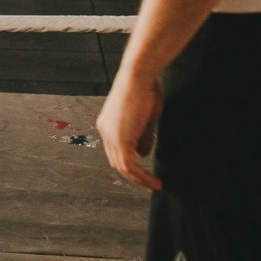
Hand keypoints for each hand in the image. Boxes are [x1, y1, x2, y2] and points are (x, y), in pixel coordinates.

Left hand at [97, 68, 163, 190]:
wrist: (139, 76)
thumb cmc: (145, 89)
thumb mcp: (145, 118)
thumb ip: (142, 137)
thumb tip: (142, 155)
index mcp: (108, 124)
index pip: (116, 150)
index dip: (130, 163)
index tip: (145, 171)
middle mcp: (105, 131)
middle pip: (117, 161)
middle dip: (134, 175)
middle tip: (150, 183)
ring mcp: (110, 136)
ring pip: (122, 167)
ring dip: (139, 179)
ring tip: (154, 185)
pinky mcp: (120, 139)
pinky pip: (129, 166)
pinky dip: (141, 176)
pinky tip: (154, 181)